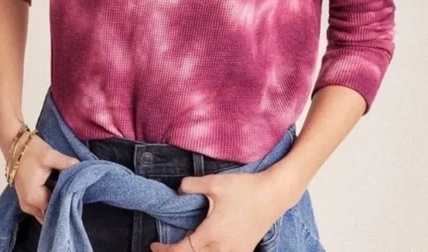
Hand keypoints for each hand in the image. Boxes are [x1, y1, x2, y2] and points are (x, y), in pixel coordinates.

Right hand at [7, 132, 79, 223]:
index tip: (79, 194)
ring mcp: (25, 204)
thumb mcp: (50, 155)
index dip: (68, 202)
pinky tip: (60, 191)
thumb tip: (83, 168)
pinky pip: (41, 207)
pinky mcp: (26, 198)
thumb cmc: (31, 150)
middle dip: (63, 205)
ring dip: (56, 203)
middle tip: (76, 193)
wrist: (14, 144)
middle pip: (50, 213)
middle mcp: (28, 206)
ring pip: (45, 211)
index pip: (55, 209)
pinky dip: (50, 201)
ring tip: (69, 191)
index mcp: (33, 198)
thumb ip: (67, 163)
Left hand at [150, 166, 301, 251]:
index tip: (154, 246)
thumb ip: (191, 186)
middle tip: (166, 245)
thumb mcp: (214, 183)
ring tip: (187, 238)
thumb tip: (178, 189)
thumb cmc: (244, 188)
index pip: (183, 250)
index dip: (166, 251)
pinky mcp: (244, 251)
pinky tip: (206, 239)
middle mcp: (223, 249)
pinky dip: (209, 251)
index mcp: (212, 234)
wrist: (273, 194)